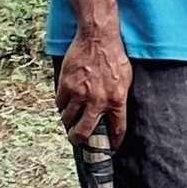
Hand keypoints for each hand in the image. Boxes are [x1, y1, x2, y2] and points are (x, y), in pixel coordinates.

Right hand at [57, 26, 131, 145]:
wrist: (98, 40)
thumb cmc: (115, 58)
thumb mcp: (126, 80)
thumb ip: (119, 98)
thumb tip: (113, 113)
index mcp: (117, 100)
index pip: (117, 129)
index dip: (113, 142)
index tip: (110, 147)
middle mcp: (97, 101)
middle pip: (83, 132)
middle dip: (79, 140)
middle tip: (78, 140)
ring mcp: (79, 94)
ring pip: (68, 119)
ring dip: (68, 122)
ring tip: (71, 120)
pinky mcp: (66, 86)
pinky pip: (60, 104)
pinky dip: (62, 106)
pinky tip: (66, 103)